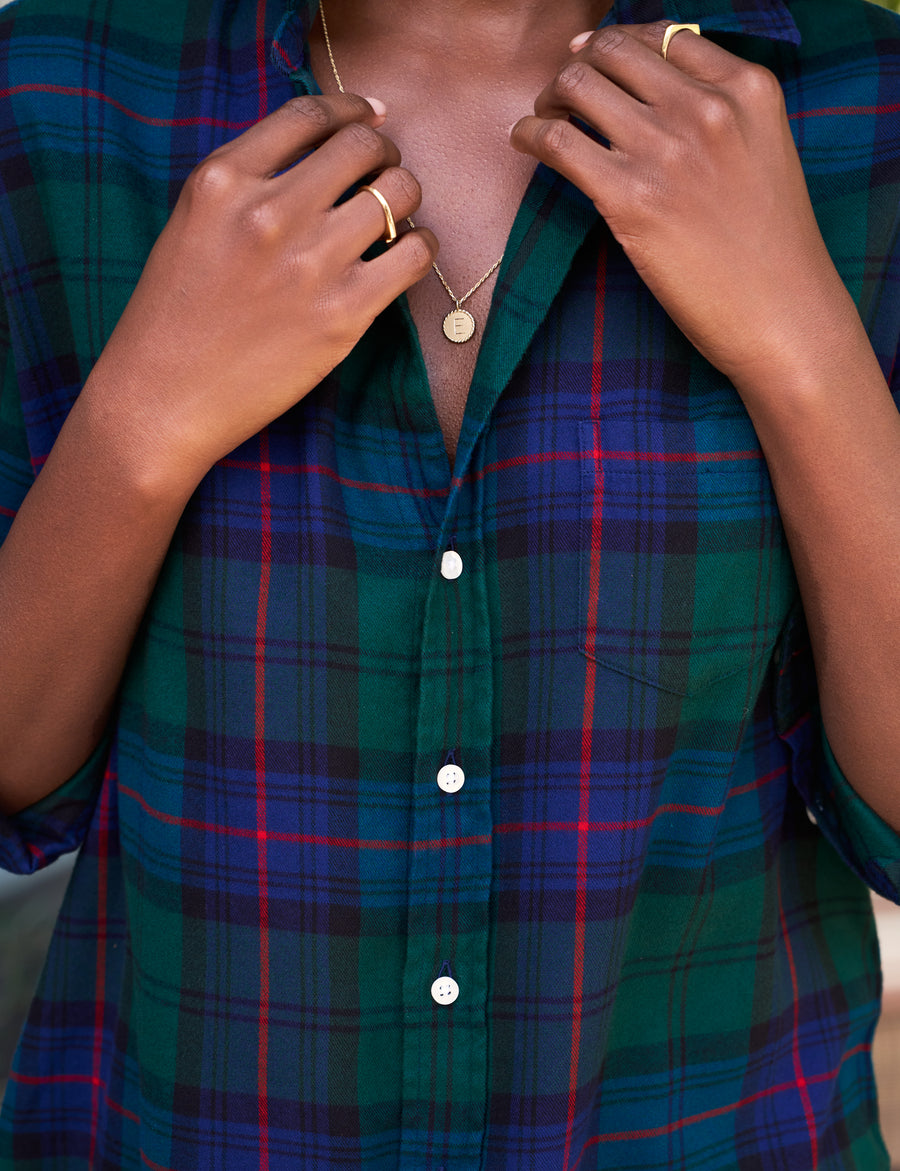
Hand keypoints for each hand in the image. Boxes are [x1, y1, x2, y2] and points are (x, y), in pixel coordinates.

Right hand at [87, 94, 436, 492]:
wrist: (163, 399)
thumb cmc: (173, 318)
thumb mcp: (192, 224)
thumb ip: (246, 184)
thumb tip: (323, 150)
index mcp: (223, 181)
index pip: (307, 114)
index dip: (351, 109)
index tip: (370, 117)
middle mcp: (270, 212)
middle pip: (361, 146)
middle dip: (383, 152)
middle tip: (385, 171)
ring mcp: (310, 263)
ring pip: (398, 193)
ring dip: (406, 197)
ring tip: (396, 216)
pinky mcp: (344, 313)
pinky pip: (414, 254)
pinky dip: (421, 246)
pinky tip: (408, 254)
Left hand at [510, 24, 852, 388]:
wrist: (782, 314)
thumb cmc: (773, 249)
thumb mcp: (766, 153)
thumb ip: (724, 115)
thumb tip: (655, 96)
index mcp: (747, 88)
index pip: (663, 34)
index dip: (619, 44)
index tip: (596, 61)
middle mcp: (705, 108)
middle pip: (613, 51)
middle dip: (579, 66)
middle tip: (563, 95)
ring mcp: (666, 151)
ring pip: (577, 85)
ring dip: (549, 98)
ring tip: (544, 120)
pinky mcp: (629, 198)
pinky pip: (555, 141)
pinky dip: (530, 135)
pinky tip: (526, 145)